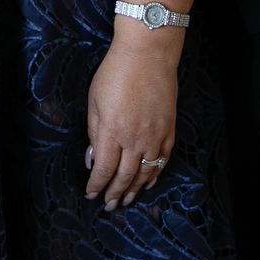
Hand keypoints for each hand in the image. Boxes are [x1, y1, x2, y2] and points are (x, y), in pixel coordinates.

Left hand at [84, 27, 181, 208]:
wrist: (148, 54)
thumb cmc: (116, 73)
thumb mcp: (94, 101)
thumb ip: (94, 132)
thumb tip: (93, 158)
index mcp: (112, 132)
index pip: (104, 169)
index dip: (97, 185)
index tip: (91, 194)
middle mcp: (135, 139)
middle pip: (124, 176)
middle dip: (115, 194)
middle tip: (109, 205)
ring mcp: (154, 136)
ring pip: (144, 173)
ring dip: (134, 189)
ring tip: (126, 200)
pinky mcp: (169, 130)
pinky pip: (162, 160)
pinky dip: (154, 175)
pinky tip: (148, 183)